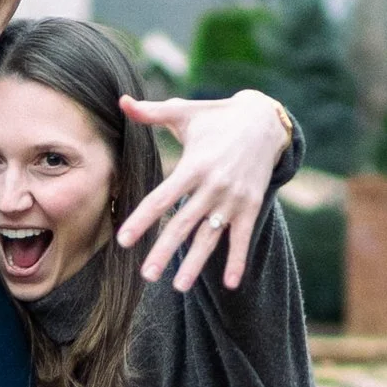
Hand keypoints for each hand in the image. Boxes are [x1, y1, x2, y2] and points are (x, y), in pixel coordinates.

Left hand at [115, 88, 296, 290]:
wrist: (265, 121)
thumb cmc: (218, 118)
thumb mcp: (186, 113)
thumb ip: (152, 113)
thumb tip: (122, 100)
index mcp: (193, 166)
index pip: (161, 198)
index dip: (142, 220)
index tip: (124, 240)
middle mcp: (212, 186)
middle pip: (183, 224)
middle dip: (164, 251)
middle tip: (146, 275)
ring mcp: (233, 199)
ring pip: (210, 236)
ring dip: (195, 263)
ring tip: (178, 286)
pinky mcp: (251, 206)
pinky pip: (242, 238)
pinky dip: (237, 260)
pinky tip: (231, 285)